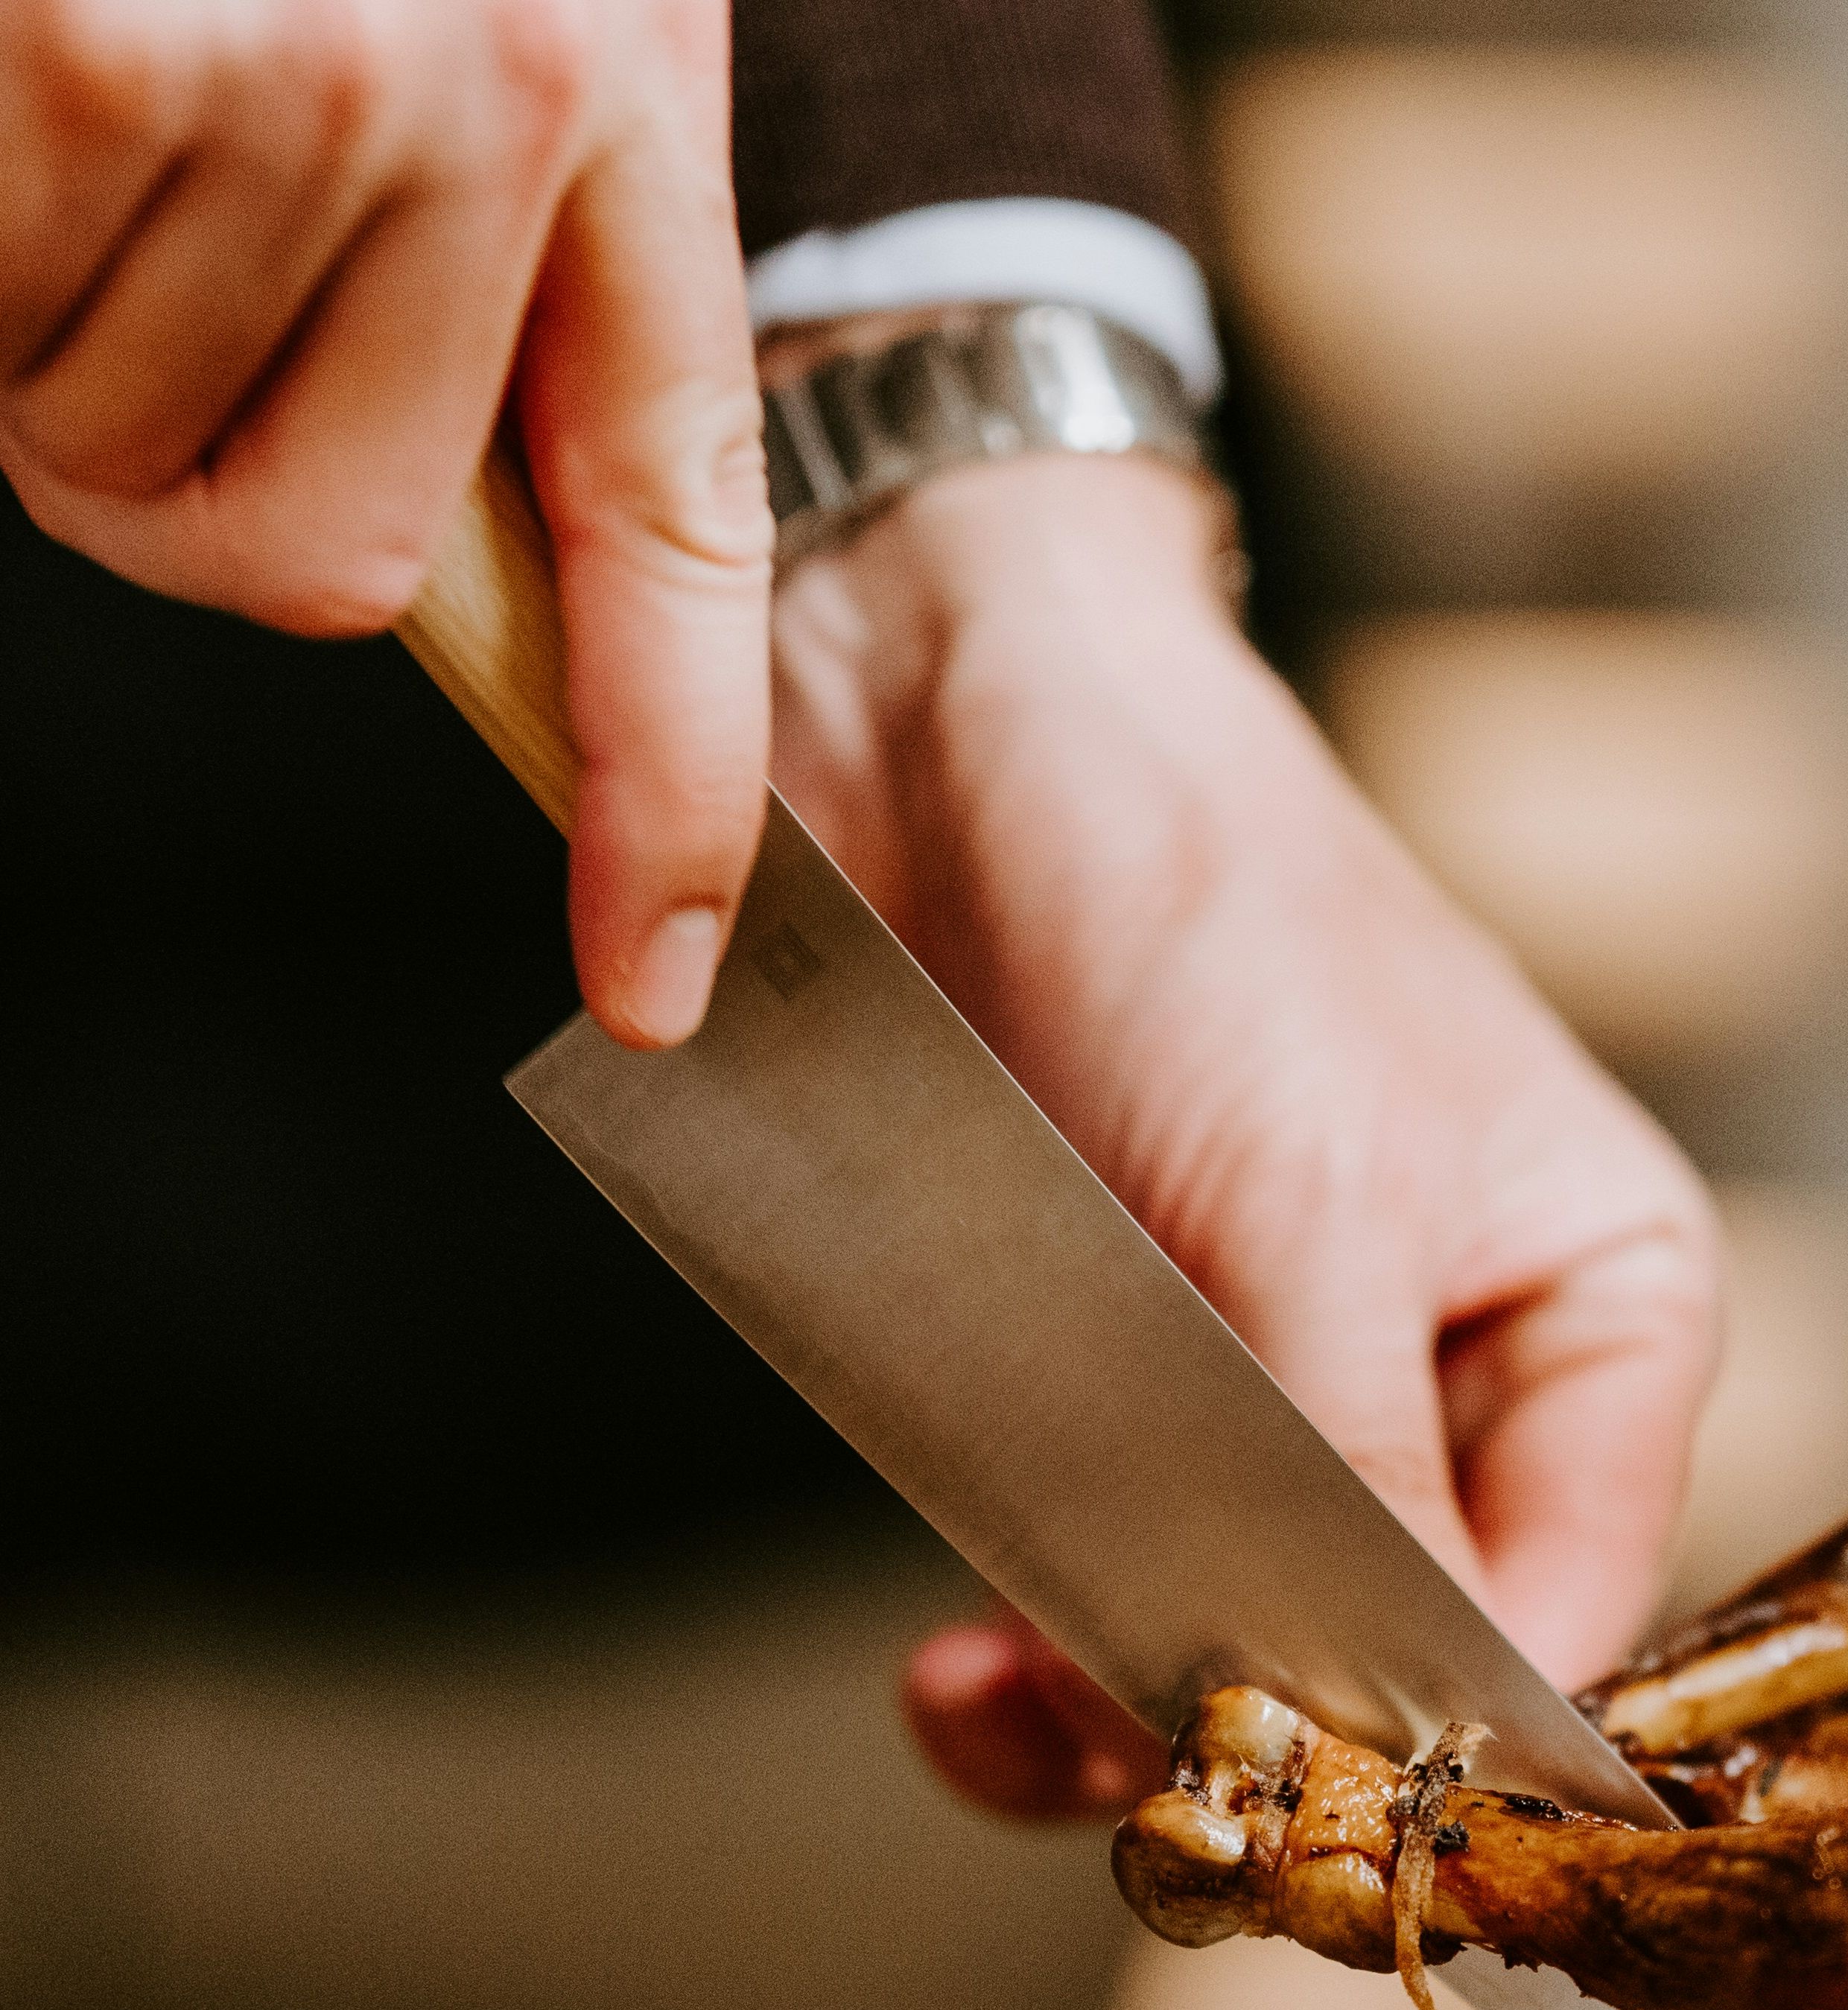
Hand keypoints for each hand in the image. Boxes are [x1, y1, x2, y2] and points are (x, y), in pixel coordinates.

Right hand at [0, 0, 772, 1045]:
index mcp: (626, 106)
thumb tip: (374, 560)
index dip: (669, 788)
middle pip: (330, 559)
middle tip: (117, 312)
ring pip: (124, 453)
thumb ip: (472, 289)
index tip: (658, 975)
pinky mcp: (83, 48)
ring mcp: (289, 66)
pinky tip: (2, 102)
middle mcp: (495, 97)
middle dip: (180, 495)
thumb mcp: (477, 9)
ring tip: (57, 126)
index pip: (679, 536)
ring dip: (46, 351)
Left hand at [771, 453, 1723, 1819]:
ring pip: (1238, 1647)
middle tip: (1133, 1788)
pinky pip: (1105, 1583)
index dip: (1449, 1748)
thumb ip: (1356, 1483)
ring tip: (1001, 1704)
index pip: (1572, 1610)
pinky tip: (959, 1668)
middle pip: (1397, 1657)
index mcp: (1605, 1307)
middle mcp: (1465, 1367)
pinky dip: (1032, 1643)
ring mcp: (1285, 1385)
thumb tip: (1381, 1738)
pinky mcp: (1126, 1381)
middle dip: (1261, 1738)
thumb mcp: (1309, 1208)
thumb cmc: (1194, 901)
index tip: (1314, 1823)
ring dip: (1118, 1712)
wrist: (954, 720)